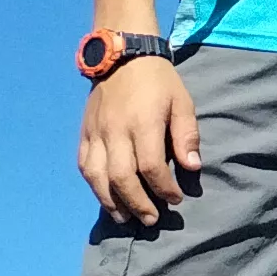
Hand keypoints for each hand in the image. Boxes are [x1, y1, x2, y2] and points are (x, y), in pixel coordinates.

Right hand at [78, 61, 199, 224]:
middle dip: (137, 203)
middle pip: (121, 177)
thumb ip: (187, 135)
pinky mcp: (84, 133)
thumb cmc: (159, 81)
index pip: (150, 166)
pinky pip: (85, 165)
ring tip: (126, 218)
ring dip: (111, 201)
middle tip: (151, 219)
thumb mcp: (182, 103)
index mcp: (142, 123)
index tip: (176, 199)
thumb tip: (192, 168)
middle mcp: (115, 130)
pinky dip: (94, 185)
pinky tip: (106, 197)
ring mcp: (96, 132)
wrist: (123, 56)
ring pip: (97, 176)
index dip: (163, 188)